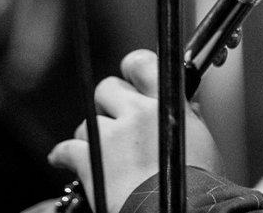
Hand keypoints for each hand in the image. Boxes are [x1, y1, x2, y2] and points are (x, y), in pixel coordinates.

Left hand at [47, 49, 222, 212]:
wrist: (181, 212)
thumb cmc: (195, 185)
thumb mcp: (200, 141)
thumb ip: (187, 117)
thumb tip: (186, 106)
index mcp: (165, 104)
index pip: (141, 63)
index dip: (132, 68)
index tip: (130, 77)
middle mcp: (137, 114)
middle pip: (107, 88)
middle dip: (109, 104)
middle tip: (117, 121)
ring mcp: (112, 136)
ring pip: (88, 122)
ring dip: (92, 135)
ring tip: (102, 152)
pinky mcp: (91, 160)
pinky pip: (66, 149)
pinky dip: (62, 155)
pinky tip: (62, 159)